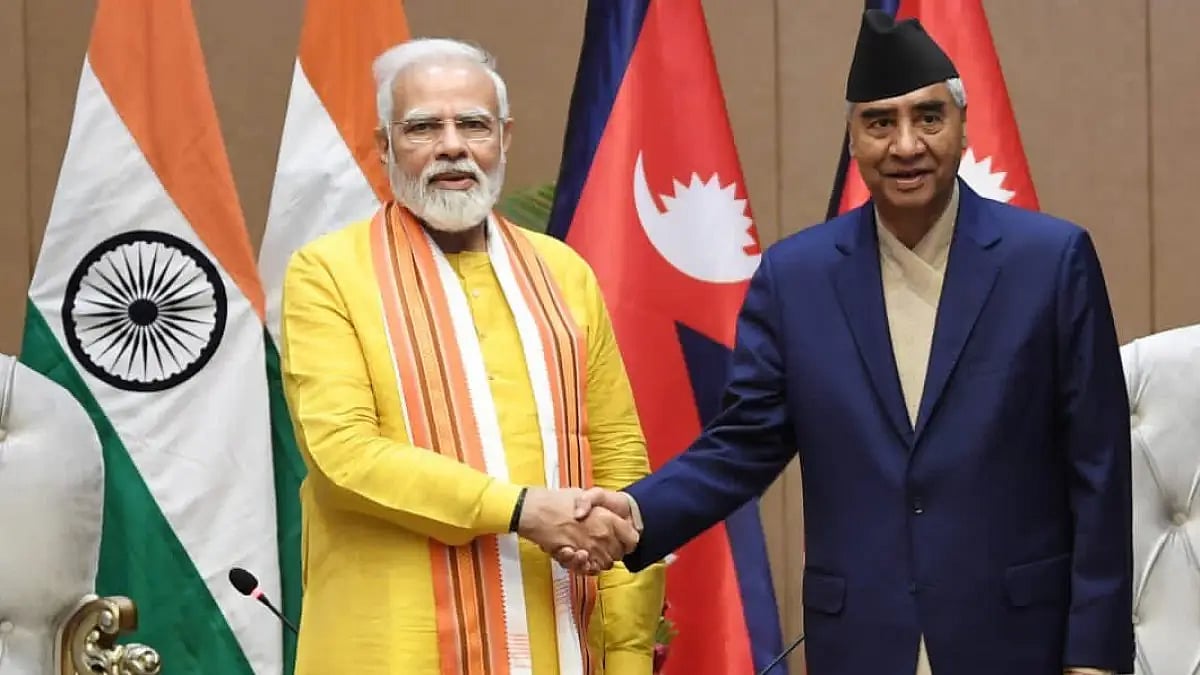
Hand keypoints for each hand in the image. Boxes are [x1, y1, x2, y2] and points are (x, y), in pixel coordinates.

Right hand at [517, 487, 638, 571]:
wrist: (532, 511)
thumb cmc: (556, 500)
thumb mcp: (581, 493)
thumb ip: (595, 502)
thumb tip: (606, 515)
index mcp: (607, 519)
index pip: (632, 538)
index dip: (628, 539)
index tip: (622, 537)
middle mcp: (601, 536)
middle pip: (619, 554)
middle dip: (614, 551)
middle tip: (603, 543)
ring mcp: (587, 549)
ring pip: (604, 564)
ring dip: (599, 559)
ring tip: (589, 549)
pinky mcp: (573, 559)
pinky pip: (587, 570)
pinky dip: (586, 567)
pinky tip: (579, 556)